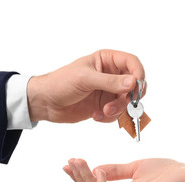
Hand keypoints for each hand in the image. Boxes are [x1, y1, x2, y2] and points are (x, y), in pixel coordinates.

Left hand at [27, 49, 145, 122]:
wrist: (46, 102)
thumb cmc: (61, 83)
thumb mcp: (85, 79)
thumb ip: (110, 81)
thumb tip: (133, 82)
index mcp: (107, 60)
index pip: (132, 63)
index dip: (138, 74)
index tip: (137, 87)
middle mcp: (111, 75)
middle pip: (134, 85)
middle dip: (129, 97)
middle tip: (120, 104)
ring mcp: (108, 91)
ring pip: (127, 102)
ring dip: (118, 109)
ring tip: (103, 112)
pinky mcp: (105, 105)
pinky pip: (118, 113)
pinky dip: (110, 117)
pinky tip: (96, 115)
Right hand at [63, 158, 184, 181]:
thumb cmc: (166, 172)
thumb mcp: (134, 167)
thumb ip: (115, 170)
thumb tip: (95, 169)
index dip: (81, 177)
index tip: (69, 163)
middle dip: (79, 178)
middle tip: (71, 161)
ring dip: (86, 180)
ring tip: (79, 163)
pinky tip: (97, 172)